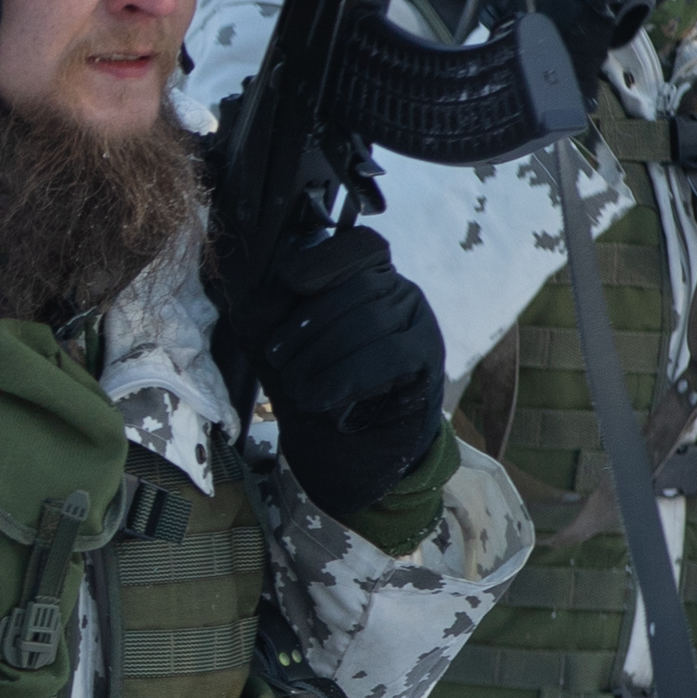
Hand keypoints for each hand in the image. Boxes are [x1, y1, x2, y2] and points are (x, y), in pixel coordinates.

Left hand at [212, 209, 446, 533]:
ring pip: (373, 320)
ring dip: (324, 356)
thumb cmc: (315, 387)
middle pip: (357, 286)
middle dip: (309, 325)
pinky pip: (392, 355)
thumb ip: (269, 311)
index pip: (358, 245)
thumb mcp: (279, 344)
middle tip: (279, 360)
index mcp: (364, 275)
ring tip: (298, 388)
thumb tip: (269, 286)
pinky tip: (323, 399)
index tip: (290, 280)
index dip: (324, 258)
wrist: (349, 452)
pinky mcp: (427, 362)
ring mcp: (418, 323)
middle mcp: (398, 290)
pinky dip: (350, 376)